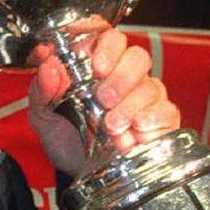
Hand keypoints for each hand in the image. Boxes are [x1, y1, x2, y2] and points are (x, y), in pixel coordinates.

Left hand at [27, 19, 179, 175]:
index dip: (107, 46)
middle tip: (103, 99)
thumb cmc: (66, 138)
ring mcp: (145, 98)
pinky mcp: (160, 121)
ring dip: (130, 107)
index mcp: (98, 66)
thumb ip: (42, 90)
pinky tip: (136, 131)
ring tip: (111, 127)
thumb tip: (49, 66)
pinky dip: (152, 121)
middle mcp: (125, 77)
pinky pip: (166, 112)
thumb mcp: (44, 116)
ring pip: (151, 87)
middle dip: (120, 78)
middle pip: (137, 58)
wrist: (79, 171)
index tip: (96, 65)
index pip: (110, 38)